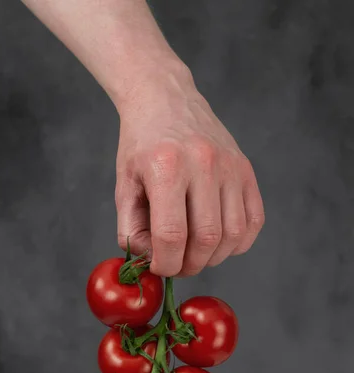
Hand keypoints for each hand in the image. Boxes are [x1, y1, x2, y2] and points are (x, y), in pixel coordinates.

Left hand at [115, 64, 264, 276]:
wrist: (165, 100)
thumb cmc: (141, 146)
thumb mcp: (124, 186)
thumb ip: (131, 229)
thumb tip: (152, 263)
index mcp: (167, 167)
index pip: (171, 235)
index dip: (165, 263)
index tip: (159, 267)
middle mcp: (204, 164)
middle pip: (206, 239)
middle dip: (190, 265)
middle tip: (177, 265)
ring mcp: (231, 166)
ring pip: (233, 235)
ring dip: (214, 257)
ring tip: (196, 254)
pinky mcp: (246, 170)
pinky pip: (254, 221)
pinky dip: (238, 243)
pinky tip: (218, 242)